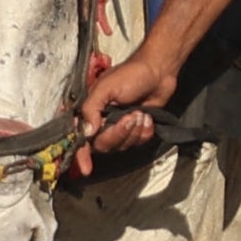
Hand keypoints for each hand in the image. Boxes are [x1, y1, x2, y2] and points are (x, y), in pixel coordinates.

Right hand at [79, 39, 180, 154]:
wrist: (158, 71)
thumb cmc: (131, 74)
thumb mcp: (106, 88)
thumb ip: (92, 109)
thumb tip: (86, 132)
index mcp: (91, 112)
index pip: (81, 138)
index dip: (81, 155)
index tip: (85, 169)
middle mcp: (102, 122)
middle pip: (104, 145)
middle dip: (119, 133)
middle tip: (132, 116)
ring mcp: (120, 128)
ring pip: (122, 146)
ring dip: (134, 131)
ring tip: (141, 113)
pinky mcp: (137, 130)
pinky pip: (138, 143)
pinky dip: (145, 132)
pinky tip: (148, 118)